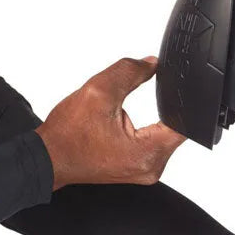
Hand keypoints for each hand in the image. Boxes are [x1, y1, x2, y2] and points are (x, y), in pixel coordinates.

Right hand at [36, 56, 185, 189]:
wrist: (47, 158)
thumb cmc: (67, 135)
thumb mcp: (98, 91)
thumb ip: (130, 72)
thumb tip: (153, 63)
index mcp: (148, 153)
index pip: (186, 123)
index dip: (183, 102)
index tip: (172, 90)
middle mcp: (153, 167)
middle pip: (177, 128)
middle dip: (161, 110)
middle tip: (129, 109)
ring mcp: (147, 170)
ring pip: (165, 134)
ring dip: (151, 119)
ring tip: (119, 120)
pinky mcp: (140, 167)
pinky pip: (154, 142)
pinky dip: (145, 129)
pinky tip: (124, 126)